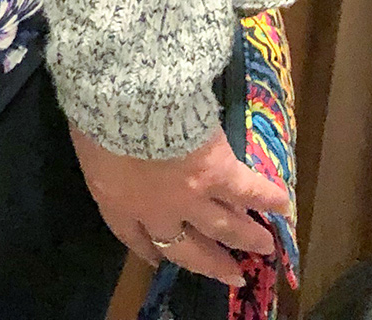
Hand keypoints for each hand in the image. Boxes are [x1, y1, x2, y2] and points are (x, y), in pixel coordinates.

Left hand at [69, 124, 290, 289]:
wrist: (127, 97)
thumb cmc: (96, 111)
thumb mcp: (88, 136)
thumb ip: (101, 151)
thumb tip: (103, 139)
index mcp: (118, 200)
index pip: (132, 236)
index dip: (148, 250)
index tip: (160, 259)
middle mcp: (158, 208)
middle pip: (185, 246)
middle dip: (209, 261)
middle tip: (232, 272)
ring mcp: (192, 195)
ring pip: (223, 224)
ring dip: (245, 235)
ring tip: (265, 244)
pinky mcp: (219, 172)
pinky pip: (248, 190)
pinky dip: (267, 197)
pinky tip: (283, 202)